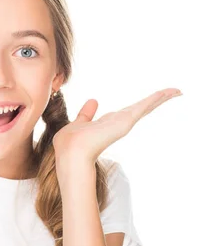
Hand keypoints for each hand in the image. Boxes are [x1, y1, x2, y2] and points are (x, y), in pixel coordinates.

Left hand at [52, 87, 182, 168]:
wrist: (71, 155)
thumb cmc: (69, 145)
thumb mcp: (77, 124)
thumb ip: (86, 115)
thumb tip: (93, 101)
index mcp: (107, 125)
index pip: (125, 113)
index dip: (137, 107)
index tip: (147, 102)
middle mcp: (118, 124)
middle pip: (140, 109)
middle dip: (155, 101)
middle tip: (172, 93)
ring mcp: (124, 123)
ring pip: (145, 106)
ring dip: (161, 98)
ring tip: (176, 91)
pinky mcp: (127, 121)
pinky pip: (145, 106)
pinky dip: (158, 98)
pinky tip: (170, 92)